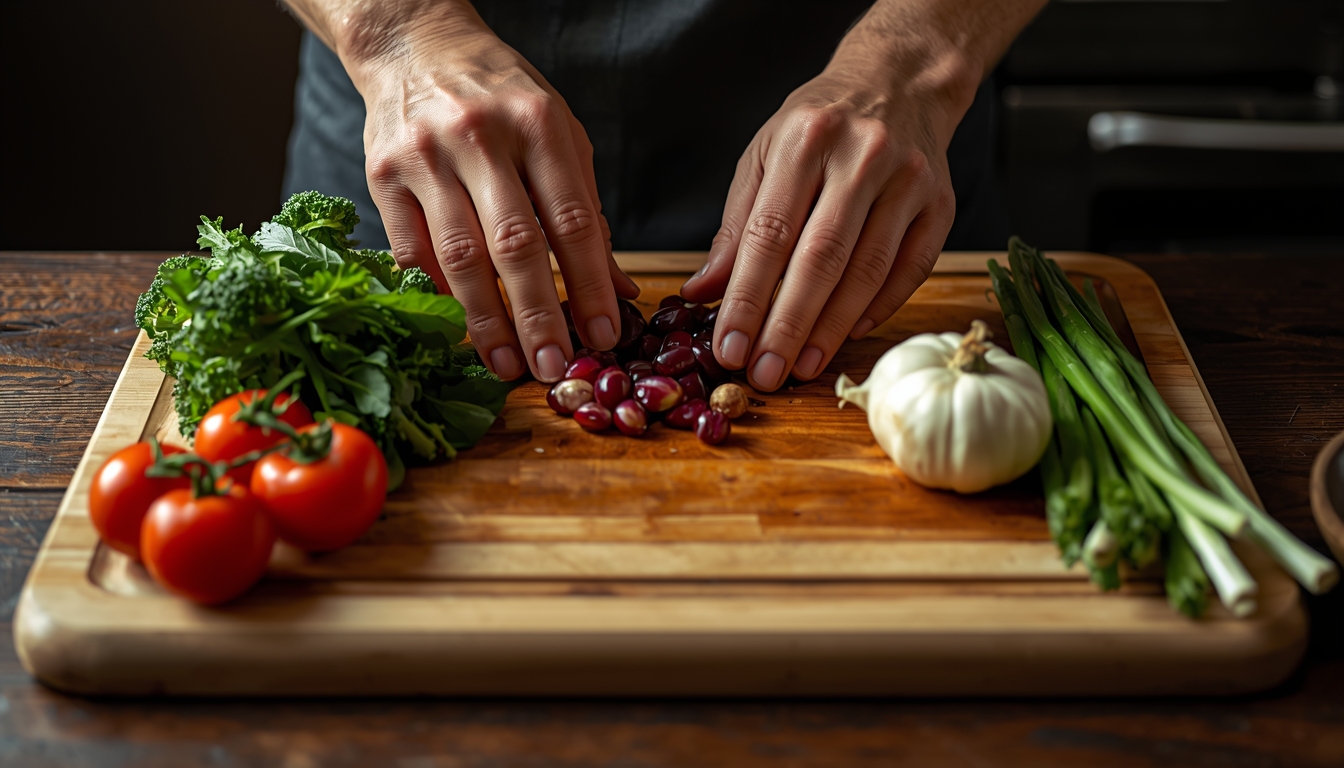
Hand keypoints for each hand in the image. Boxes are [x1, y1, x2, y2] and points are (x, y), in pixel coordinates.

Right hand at [319, 2, 638, 381]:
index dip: (590, 285)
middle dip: (538, 315)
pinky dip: (437, 296)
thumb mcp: (559, 135)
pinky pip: (411, 252)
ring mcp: (425, 155)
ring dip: (486, 321)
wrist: (416, 45)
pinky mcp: (382, 174)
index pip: (573, 220)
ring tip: (508, 364)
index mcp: (538, 124)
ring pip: (459, 256)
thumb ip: (586, 209)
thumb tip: (621, 289)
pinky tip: (461, 328)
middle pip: (514, 244)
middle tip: (553, 368)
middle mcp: (479, 137)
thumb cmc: (501, 98)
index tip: (605, 335)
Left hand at [681, 0, 1043, 391]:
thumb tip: (702, 293)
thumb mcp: (764, 157)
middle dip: (788, 326)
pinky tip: (846, 336)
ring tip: (801, 367)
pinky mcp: (942, 204)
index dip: (748, 298)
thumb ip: (736, 226)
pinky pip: (909, 269)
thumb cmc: (819, 127)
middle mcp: (862, 156)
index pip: (769, 234)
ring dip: (831, 329)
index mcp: (806, 140)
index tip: (728, 348)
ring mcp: (908, 181)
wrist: (899, 82)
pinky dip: (877, 308)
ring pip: (868, 271)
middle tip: (765, 374)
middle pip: (821, 259)